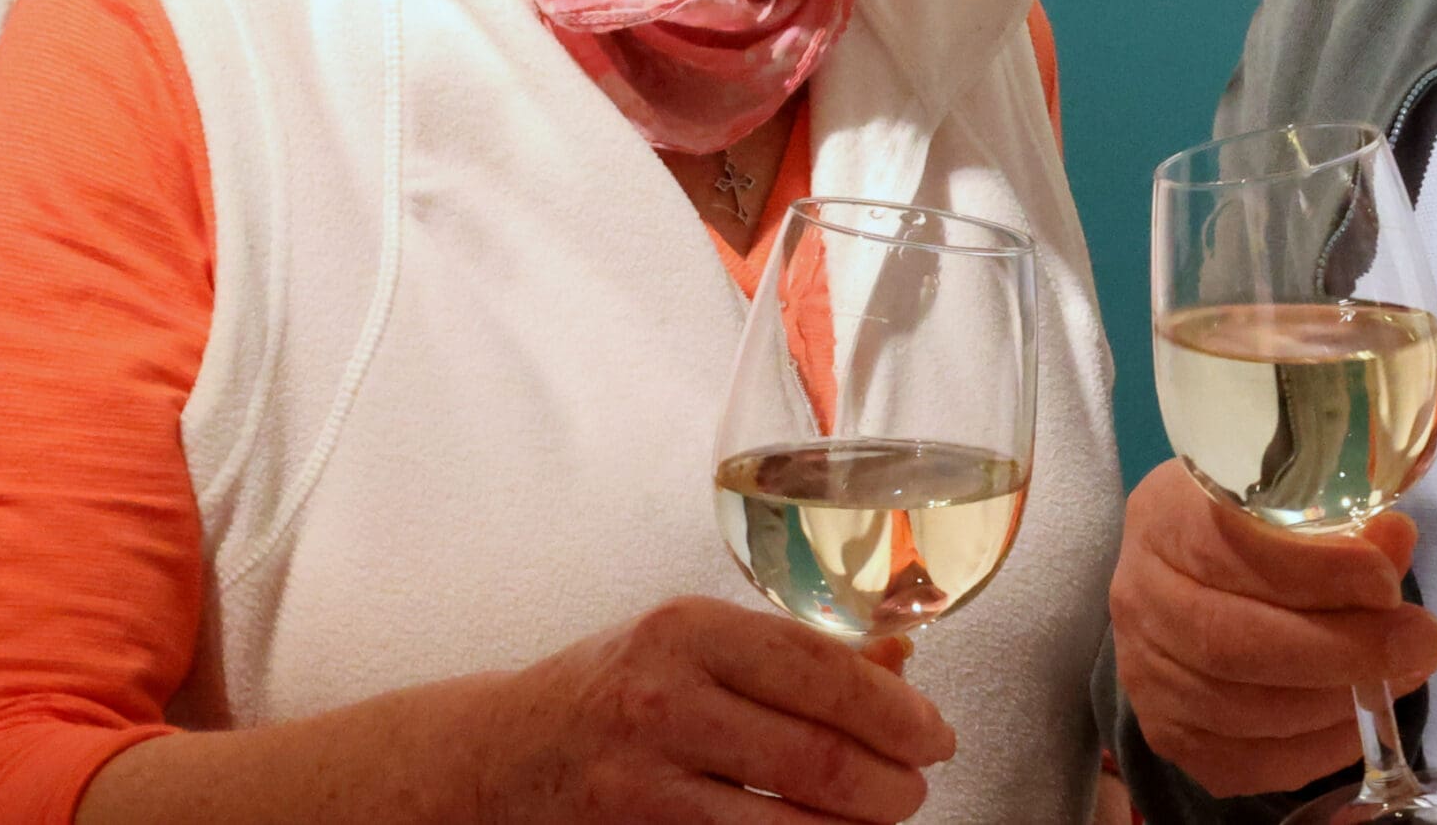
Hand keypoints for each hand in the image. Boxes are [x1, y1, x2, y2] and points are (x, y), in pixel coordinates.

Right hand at [471, 596, 954, 820]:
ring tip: (882, 815)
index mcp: (687, 629)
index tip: (934, 732)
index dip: (895, 709)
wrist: (502, 756)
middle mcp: (662, 700)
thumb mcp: (693, 642)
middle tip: (916, 784)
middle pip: (817, 756)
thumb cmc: (611, 688)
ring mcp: (645, 782)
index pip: (820, 667)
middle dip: (891, 781)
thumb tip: (899, 658)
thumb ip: (793, 649)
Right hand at [1108, 463, 1436, 798]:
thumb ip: (1340, 524)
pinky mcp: (1168, 733)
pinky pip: (1243, 762)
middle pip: (1232, 641)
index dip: (1314, 571)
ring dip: (1336, 701)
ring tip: (1400, 677)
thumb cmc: (1247, 529)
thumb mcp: (1287, 503)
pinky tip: (1356, 722)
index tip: (1386, 581)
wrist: (1190, 578)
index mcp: (1163, 518)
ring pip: (1239, 708)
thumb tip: (1394, 539)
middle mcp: (1139, 596)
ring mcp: (1145, 673)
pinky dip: (1313, 750)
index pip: (1229, 547)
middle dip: (1342, 648)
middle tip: (1421, 641)